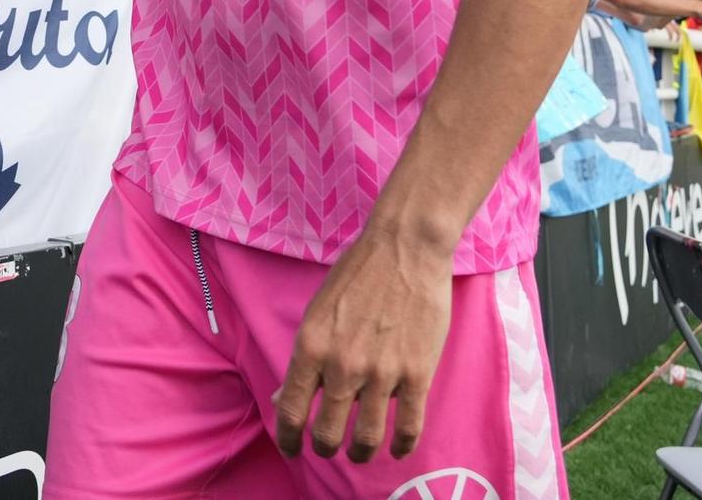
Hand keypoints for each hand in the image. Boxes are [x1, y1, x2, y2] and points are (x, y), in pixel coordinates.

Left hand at [274, 228, 452, 463]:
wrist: (405, 248)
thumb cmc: (357, 274)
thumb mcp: (316, 312)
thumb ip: (304, 357)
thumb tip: (283, 397)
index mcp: (311, 347)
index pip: (292, 410)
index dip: (288, 438)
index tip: (290, 449)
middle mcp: (343, 365)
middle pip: (328, 432)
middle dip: (324, 448)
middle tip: (327, 449)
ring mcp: (382, 372)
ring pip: (367, 437)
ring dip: (359, 453)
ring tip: (358, 453)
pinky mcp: (418, 373)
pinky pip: (408, 426)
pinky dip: (400, 446)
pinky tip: (396, 450)